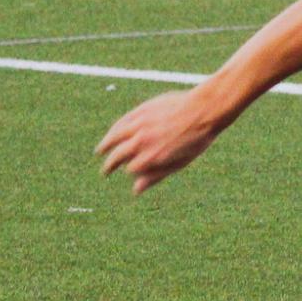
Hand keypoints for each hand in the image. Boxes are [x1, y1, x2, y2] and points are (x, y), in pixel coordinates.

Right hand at [96, 89, 222, 194]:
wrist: (202, 110)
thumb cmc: (196, 139)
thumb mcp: (179, 163)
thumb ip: (156, 176)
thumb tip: (135, 190)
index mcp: (152, 157)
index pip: (132, 169)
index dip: (132, 172)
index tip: (133, 172)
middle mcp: (142, 142)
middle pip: (117, 156)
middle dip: (110, 165)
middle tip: (105, 171)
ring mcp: (139, 126)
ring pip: (114, 138)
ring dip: (105, 146)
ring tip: (99, 152)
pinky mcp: (139, 112)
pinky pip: (121, 123)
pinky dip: (114, 130)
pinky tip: (112, 133)